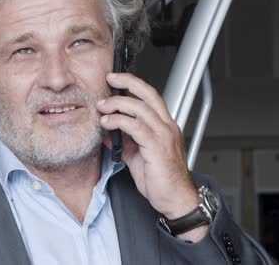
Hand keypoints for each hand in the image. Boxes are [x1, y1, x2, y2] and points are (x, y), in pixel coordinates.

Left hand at [98, 73, 208, 240]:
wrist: (176, 200)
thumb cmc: (161, 180)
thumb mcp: (136, 156)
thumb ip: (123, 142)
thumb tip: (106, 133)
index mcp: (165, 127)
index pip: (150, 97)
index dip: (134, 85)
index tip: (116, 80)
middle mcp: (167, 127)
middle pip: (149, 94)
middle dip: (128, 82)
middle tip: (110, 79)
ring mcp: (164, 136)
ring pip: (141, 108)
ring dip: (118, 104)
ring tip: (102, 106)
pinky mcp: (157, 147)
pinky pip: (136, 127)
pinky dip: (119, 121)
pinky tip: (107, 123)